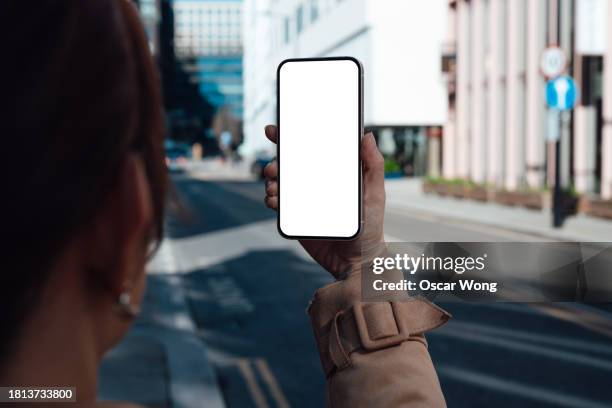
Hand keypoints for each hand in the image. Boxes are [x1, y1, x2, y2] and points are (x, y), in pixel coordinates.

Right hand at [263, 125, 385, 278]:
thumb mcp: (375, 193)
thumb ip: (373, 165)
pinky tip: (274, 201)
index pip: (308, 149)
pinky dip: (271, 200)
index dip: (289, 137)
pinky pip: (277, 205)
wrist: (357, 262)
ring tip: (274, 185)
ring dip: (271, 180)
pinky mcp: (295, 218)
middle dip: (275, 161)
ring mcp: (302, 201)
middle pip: (288, 165)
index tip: (276, 131)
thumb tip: (366, 135)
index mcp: (331, 172)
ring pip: (279, 183)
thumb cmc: (371, 226)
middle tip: (274, 167)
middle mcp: (314, 184)